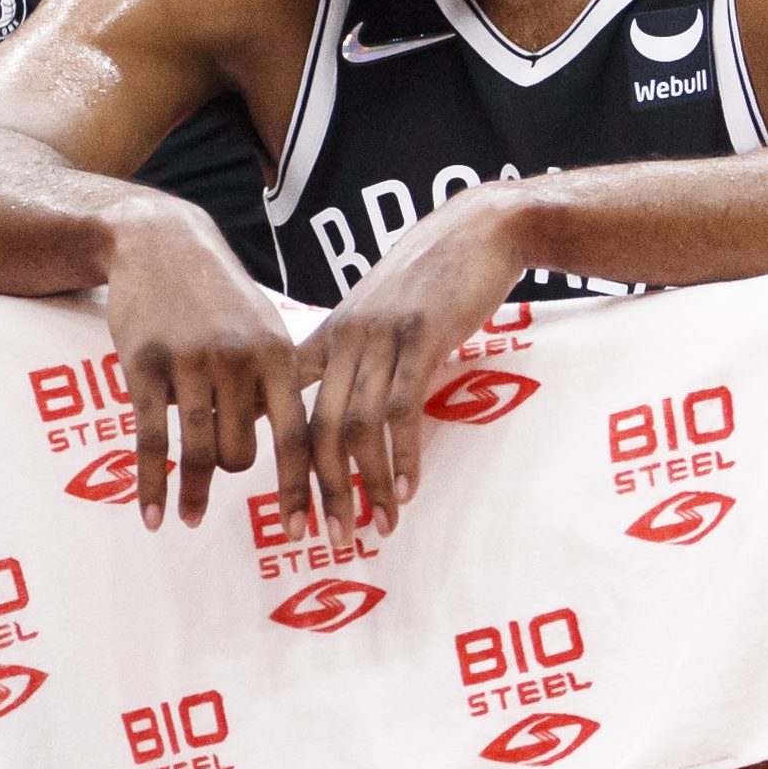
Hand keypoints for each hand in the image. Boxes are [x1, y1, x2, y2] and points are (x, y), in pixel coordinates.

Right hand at [103, 196, 310, 534]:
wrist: (159, 242)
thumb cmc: (219, 295)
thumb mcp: (264, 327)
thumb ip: (280, 382)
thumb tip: (301, 444)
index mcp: (278, 353)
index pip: (299, 436)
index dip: (305, 490)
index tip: (308, 533)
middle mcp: (238, 359)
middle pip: (243, 450)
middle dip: (235, 477)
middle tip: (228, 494)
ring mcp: (189, 362)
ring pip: (198, 449)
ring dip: (195, 491)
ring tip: (192, 518)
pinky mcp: (143, 365)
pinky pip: (151, 439)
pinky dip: (152, 483)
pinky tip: (153, 516)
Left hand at [297, 193, 526, 541]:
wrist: (481, 228)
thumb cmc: (434, 274)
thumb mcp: (380, 312)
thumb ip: (358, 354)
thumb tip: (346, 404)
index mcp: (327, 335)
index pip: (289, 412)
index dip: (286, 472)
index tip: (289, 520)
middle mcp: (344, 338)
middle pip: (317, 430)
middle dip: (323, 493)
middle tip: (332, 541)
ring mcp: (380, 337)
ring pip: (357, 426)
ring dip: (366, 484)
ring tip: (379, 526)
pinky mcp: (420, 337)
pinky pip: (402, 407)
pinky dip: (402, 455)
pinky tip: (407, 489)